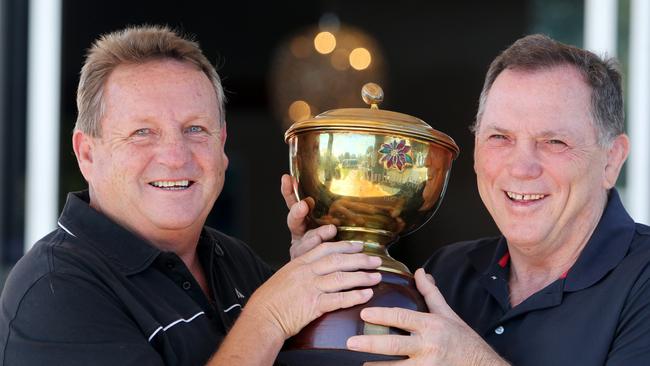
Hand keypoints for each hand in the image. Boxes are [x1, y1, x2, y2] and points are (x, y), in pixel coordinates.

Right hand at [244, 241, 382, 339]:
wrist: (261, 318)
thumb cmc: (269, 301)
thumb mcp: (284, 276)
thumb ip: (301, 271)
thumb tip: (316, 269)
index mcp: (299, 263)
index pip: (326, 249)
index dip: (345, 246)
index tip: (359, 246)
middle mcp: (306, 272)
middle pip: (338, 260)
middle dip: (360, 259)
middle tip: (375, 260)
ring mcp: (310, 288)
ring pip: (341, 278)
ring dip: (362, 277)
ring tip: (376, 277)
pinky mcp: (313, 305)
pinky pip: (339, 299)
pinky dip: (354, 296)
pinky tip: (366, 294)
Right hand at [282, 173, 332, 258]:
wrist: (327, 274)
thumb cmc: (333, 243)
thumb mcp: (332, 221)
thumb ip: (334, 210)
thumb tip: (336, 188)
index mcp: (300, 222)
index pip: (292, 203)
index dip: (288, 191)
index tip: (287, 178)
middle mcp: (299, 234)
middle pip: (294, 222)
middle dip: (297, 213)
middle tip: (303, 206)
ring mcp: (302, 250)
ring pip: (306, 242)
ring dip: (316, 235)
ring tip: (330, 230)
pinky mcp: (310, 266)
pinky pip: (316, 260)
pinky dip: (324, 256)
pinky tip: (332, 253)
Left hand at [346, 269, 507, 365]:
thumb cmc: (464, 340)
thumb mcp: (448, 314)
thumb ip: (430, 293)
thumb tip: (419, 272)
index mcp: (431, 325)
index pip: (403, 318)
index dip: (382, 315)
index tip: (364, 313)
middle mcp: (428, 346)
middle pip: (395, 345)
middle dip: (371, 344)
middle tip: (351, 342)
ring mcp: (428, 365)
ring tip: (361, 365)